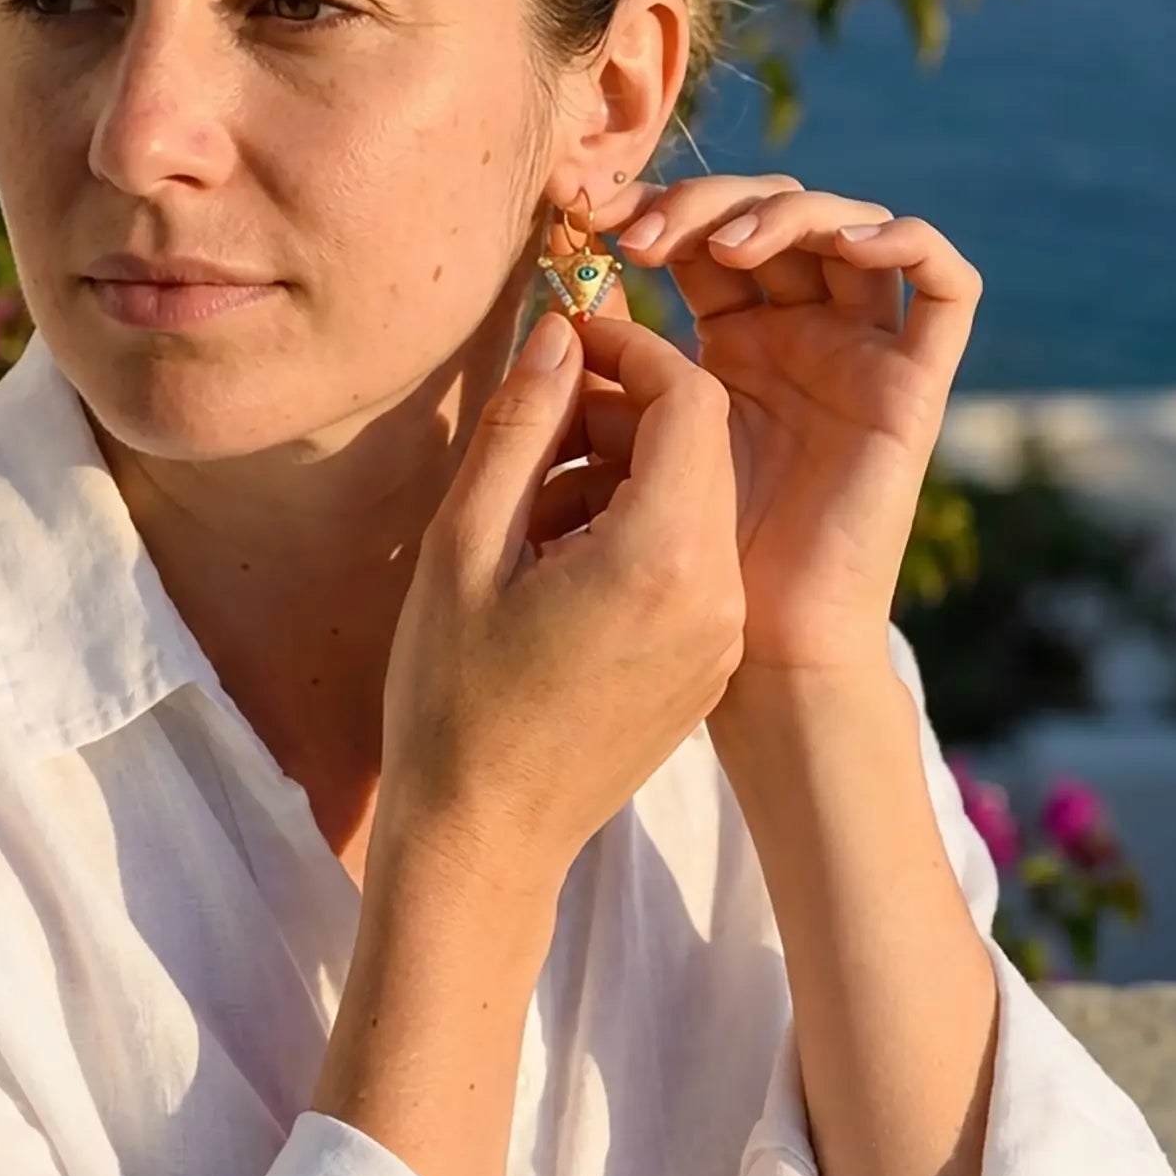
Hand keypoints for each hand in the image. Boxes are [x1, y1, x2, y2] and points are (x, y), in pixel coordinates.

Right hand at [376, 310, 744, 904]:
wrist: (485, 841)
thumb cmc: (453, 698)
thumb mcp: (463, 548)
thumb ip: (520, 429)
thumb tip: (560, 334)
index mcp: (660, 559)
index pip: (690, 400)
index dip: (632, 350)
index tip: (567, 340)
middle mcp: (715, 594)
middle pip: (702, 446)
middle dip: (623, 411)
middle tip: (534, 423)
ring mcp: (722, 636)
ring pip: (697, 501)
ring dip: (623, 472)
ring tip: (529, 505)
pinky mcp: (711, 664)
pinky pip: (692, 559)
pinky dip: (636, 528)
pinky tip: (557, 557)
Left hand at [542, 174, 981, 674]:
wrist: (751, 655)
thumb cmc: (679, 565)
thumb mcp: (626, 446)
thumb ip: (610, 372)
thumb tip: (569, 295)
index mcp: (730, 341)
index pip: (703, 231)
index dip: (651, 205)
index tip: (583, 219)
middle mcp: (801, 336)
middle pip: (771, 213)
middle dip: (701, 203)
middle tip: (636, 237)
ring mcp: (861, 356)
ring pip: (850, 226)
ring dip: (786, 213)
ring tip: (720, 250)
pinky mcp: (915, 390)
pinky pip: (948, 288)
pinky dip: (906, 242)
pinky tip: (844, 246)